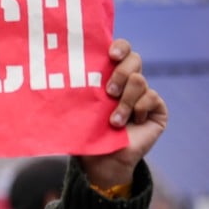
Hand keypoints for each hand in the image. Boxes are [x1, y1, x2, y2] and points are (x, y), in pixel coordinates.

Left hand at [78, 39, 167, 188]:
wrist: (101, 161)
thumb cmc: (86, 133)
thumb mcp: (78, 108)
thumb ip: (76, 90)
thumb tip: (51, 74)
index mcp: (109, 76)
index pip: (120, 50)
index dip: (119, 47)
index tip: (111, 54)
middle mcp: (128, 82)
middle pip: (134, 59)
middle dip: (121, 73)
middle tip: (108, 92)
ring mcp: (145, 94)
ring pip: (140, 80)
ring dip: (124, 102)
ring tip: (113, 121)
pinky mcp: (157, 109)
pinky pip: (152, 97)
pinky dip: (138, 110)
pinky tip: (131, 124)